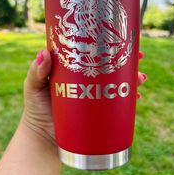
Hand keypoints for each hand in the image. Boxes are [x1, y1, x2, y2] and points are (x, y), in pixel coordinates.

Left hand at [21, 49, 146, 146]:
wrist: (43, 138)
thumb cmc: (35, 109)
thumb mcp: (33, 87)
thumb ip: (36, 72)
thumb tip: (44, 52)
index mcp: (73, 69)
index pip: (92, 50)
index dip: (106, 42)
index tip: (120, 36)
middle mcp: (87, 79)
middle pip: (109, 65)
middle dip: (127, 59)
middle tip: (139, 56)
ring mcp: (94, 94)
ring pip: (117, 82)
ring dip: (132, 78)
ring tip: (141, 78)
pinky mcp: (99, 111)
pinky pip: (117, 102)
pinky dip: (129, 99)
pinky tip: (137, 97)